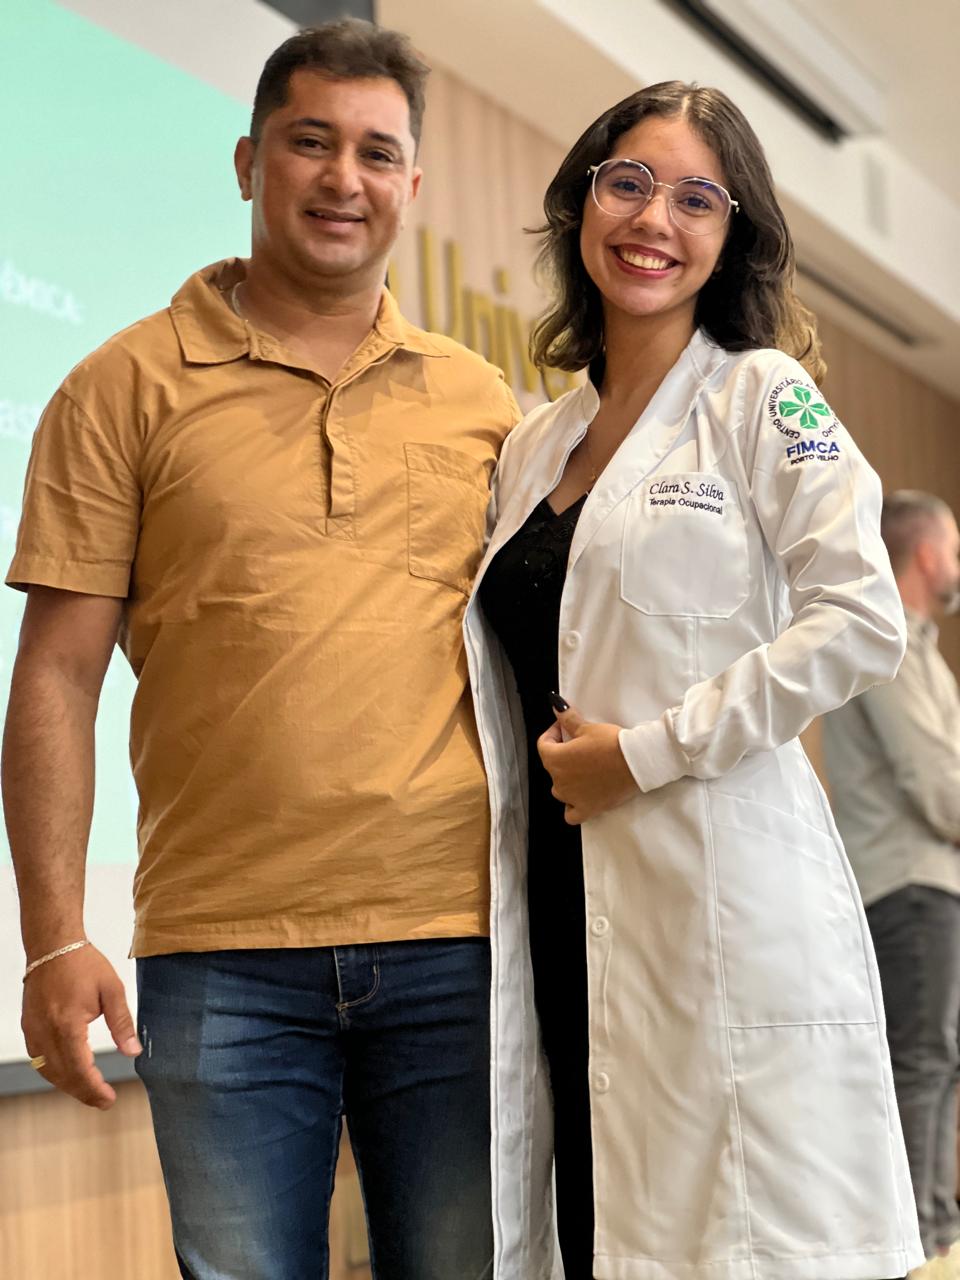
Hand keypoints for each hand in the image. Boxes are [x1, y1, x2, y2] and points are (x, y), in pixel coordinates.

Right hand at [22, 945, 141, 1108]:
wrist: (53, 947)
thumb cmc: (84, 964)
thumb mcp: (112, 990)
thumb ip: (122, 1023)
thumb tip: (133, 1051)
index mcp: (68, 1024)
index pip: (80, 1069)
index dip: (94, 1089)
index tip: (109, 1099)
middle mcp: (46, 1032)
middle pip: (63, 1076)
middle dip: (84, 1093)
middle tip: (103, 1101)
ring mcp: (34, 1031)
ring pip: (48, 1072)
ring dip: (68, 1086)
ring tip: (90, 1091)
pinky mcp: (28, 1027)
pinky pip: (39, 1060)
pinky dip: (54, 1072)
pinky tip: (69, 1074)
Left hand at [537, 702, 639, 824]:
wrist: (635, 762)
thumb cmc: (611, 744)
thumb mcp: (588, 728)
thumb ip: (568, 720)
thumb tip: (556, 706)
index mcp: (555, 759)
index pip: (543, 745)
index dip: (553, 733)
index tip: (564, 727)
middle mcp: (559, 781)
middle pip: (552, 767)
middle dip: (562, 755)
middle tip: (579, 745)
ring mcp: (572, 798)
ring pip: (560, 790)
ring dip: (567, 779)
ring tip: (583, 769)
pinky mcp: (588, 809)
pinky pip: (572, 814)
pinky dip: (574, 806)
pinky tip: (581, 797)